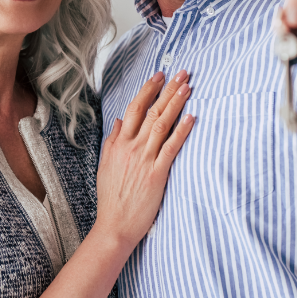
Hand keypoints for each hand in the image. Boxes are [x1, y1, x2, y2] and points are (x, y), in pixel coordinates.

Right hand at [94, 70, 193, 248]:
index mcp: (118, 143)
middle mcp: (131, 147)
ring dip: (176, 103)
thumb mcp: (105, 164)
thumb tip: (120, 121)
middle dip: (167, 89)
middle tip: (181, 72)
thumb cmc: (112, 197)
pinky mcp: (157, 173)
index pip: (134, 109)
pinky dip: (182, 130)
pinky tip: (191, 117)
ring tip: (188, 87)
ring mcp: (144, 159)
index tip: (159, 76)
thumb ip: (113, 141)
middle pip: (151, 111)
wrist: (115, 224)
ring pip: (162, 124)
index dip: (148, 90)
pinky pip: (172, 147)